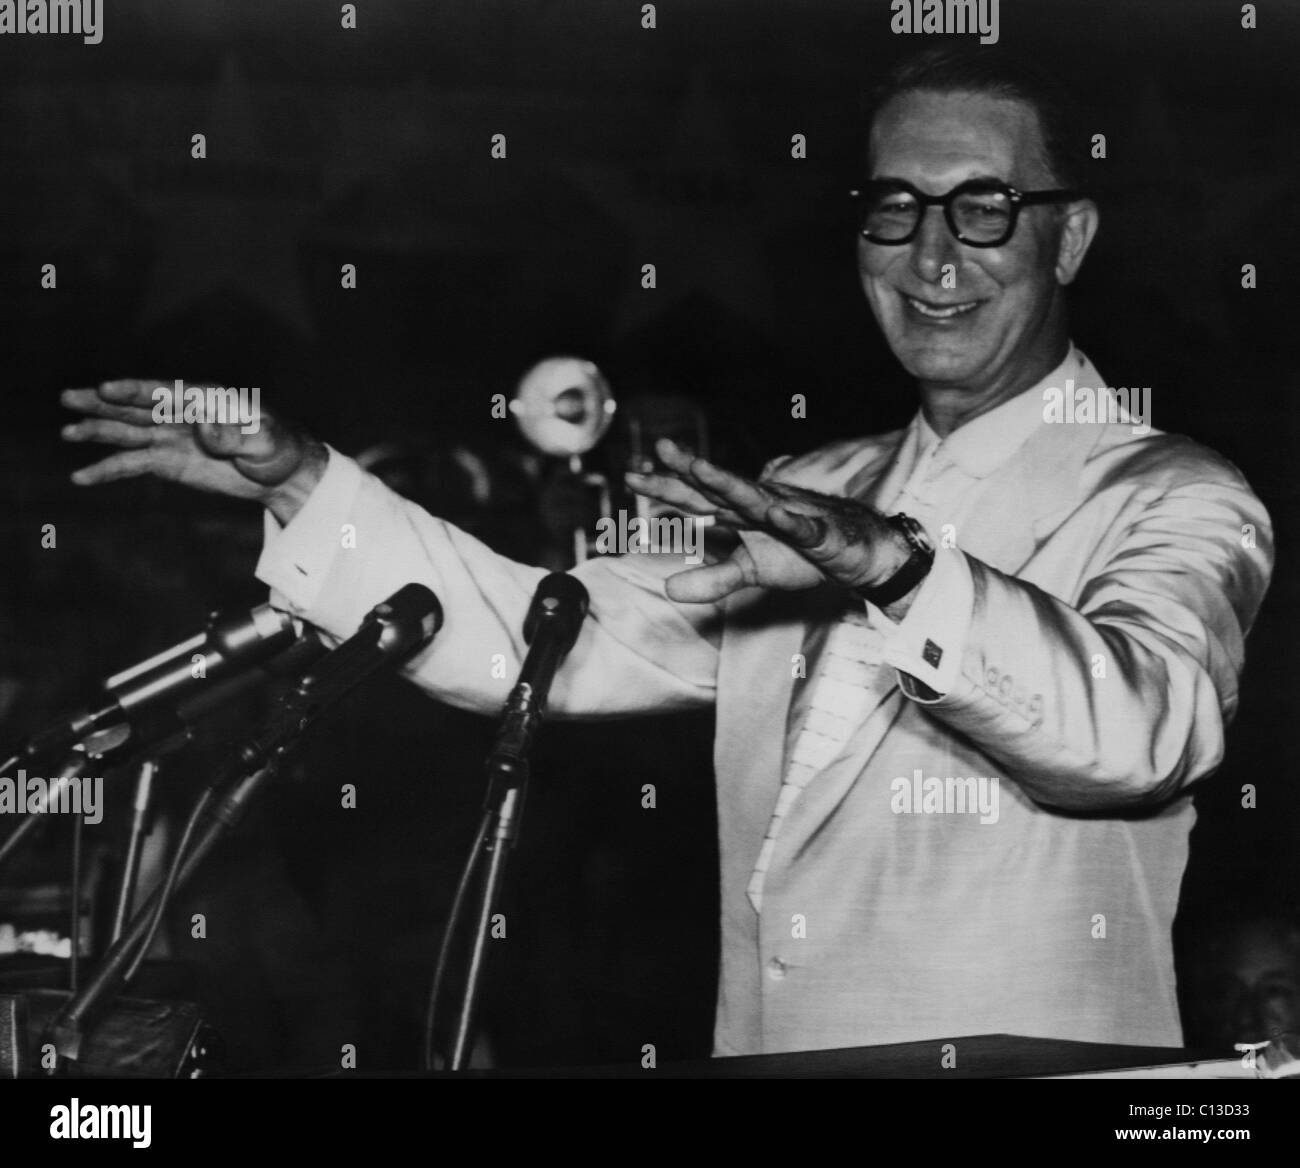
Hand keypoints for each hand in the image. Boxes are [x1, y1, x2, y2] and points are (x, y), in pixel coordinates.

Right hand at [61, 379, 326, 524]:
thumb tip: (207, 429)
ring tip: (67, 432)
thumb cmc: (277, 447)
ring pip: (128, 431)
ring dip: (97, 430)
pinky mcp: (167, 461)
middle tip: (69, 397)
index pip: (166, 392)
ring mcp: (171, 436)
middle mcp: (181, 413)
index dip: (137, 390)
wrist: (280, 472)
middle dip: (103, 402)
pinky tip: (81, 476)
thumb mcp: (264, 440)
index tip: (109, 388)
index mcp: (206, 398)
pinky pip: (132, 464)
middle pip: (136, 406)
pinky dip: (107, 470)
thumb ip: (236, 435)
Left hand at [625, 439, 909, 602]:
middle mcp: (761, 505)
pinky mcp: (818, 534)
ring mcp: (790, 515)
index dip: (667, 485)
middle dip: (692, 469)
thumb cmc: (802, 553)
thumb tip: (667, 589)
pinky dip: (791, 521)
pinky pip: (803, 528)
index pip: (698, 496)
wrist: (857, 551)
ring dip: (731, 484)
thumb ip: (711, 578)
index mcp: (741, 512)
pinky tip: (776, 512)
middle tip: (662, 450)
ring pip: (757, 499)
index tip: (632, 475)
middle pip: (720, 487)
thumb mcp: (750, 572)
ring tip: (704, 471)